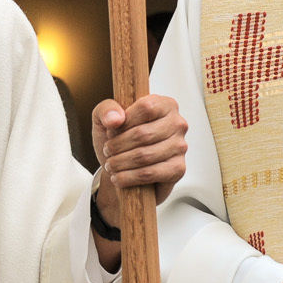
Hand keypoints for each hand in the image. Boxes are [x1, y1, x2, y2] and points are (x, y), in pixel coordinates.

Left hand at [90, 93, 187, 270]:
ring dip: (125, 161)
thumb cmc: (112, 144)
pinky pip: (159, 172)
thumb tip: (117, 117)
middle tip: (108, 154)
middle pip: (149, 131)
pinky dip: (136, 176)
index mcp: (163, 104)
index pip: (150, 104)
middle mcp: (178, 123)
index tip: (112, 130)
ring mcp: (181, 148)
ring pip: (152, 153)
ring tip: (112, 167)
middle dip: (121, 144)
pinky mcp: (178, 172)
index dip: (127, 118)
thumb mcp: (101, 124)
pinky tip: (122, 178)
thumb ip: (105, 111)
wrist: (117, 178)